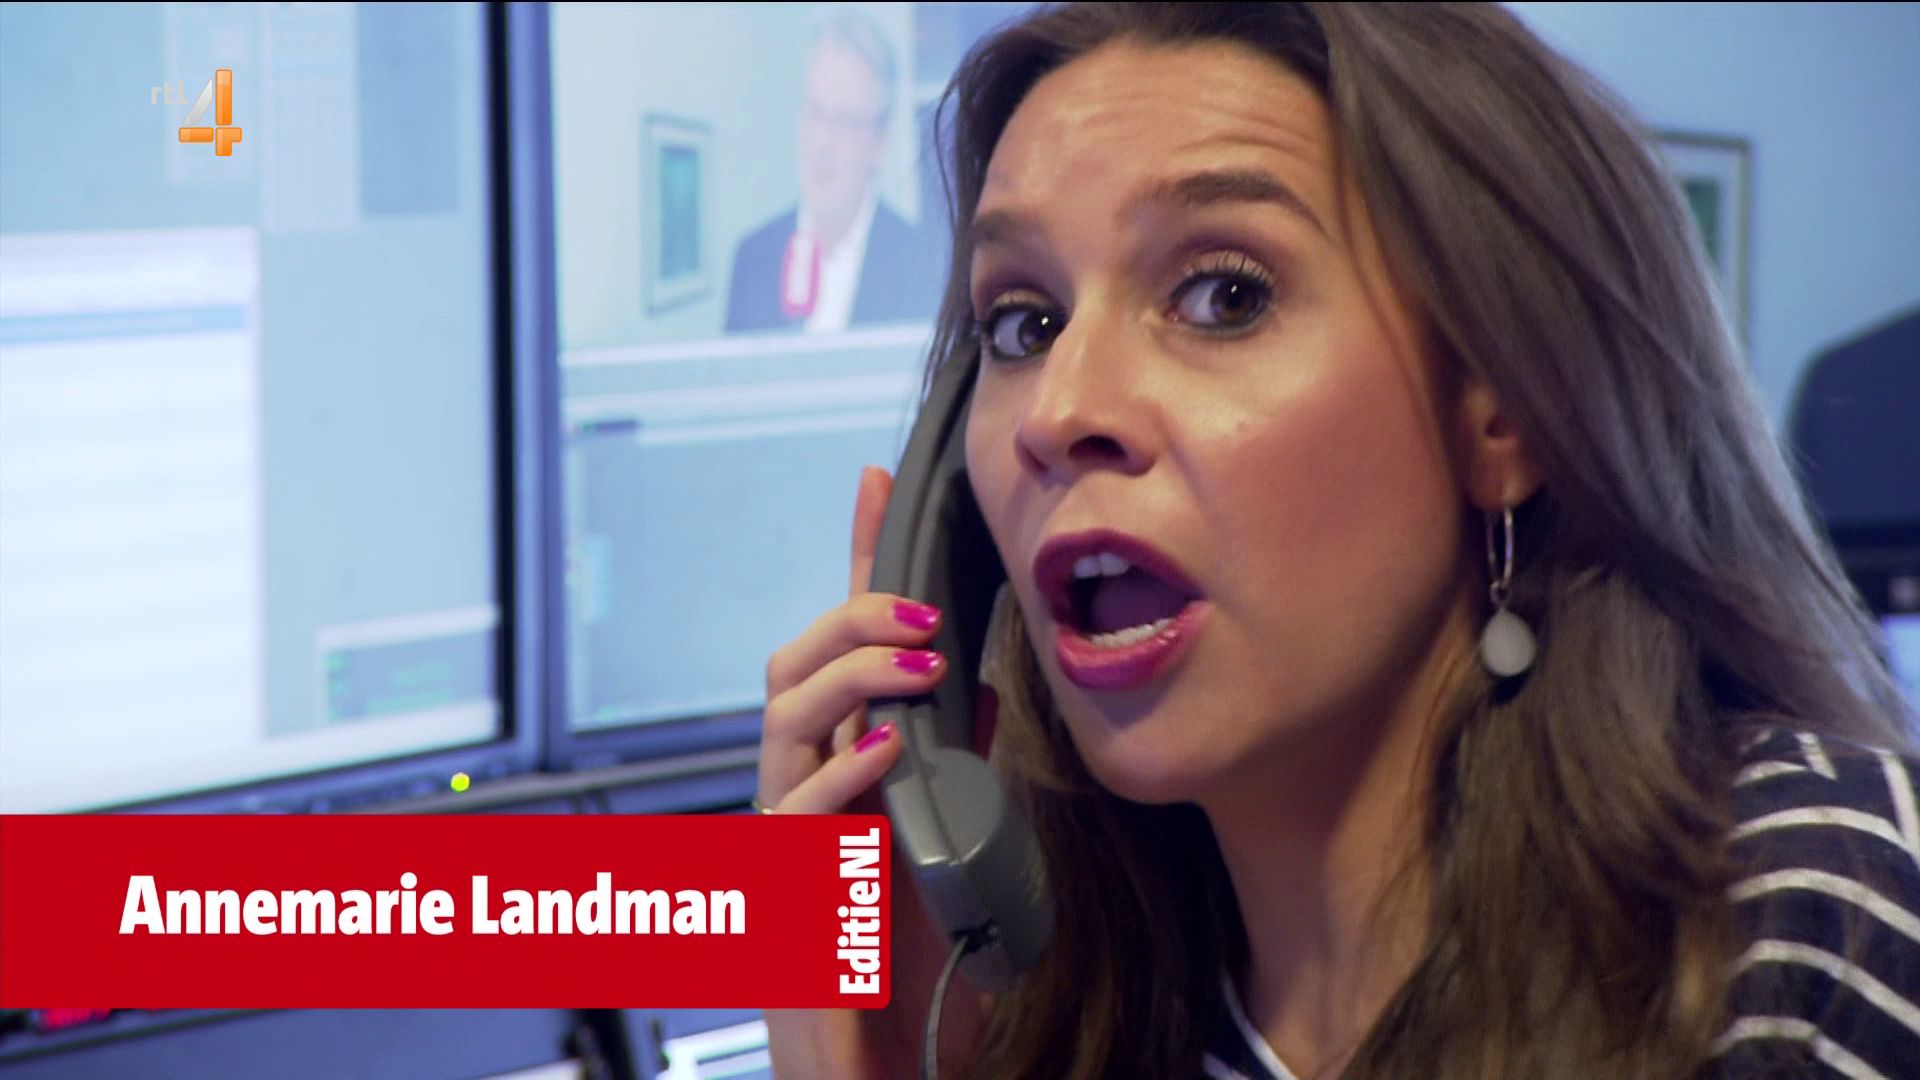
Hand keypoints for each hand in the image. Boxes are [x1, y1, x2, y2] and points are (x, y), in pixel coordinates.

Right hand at [757, 466, 989, 1077]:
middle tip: (925, 614)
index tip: (875, 483)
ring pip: (780, 722)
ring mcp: (783, 845)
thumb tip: (969, 670)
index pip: (840, 648)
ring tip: (916, 667)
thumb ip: (945, 755)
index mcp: (840, 770)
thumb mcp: (944, 836)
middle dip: (853, 623)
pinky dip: (839, 777)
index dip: (854, 563)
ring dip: (851, 682)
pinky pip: (794, 819)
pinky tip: (885, 754)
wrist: (882, 1069)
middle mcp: (800, 795)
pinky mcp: (784, 898)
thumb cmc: (907, 964)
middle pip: (791, 669)